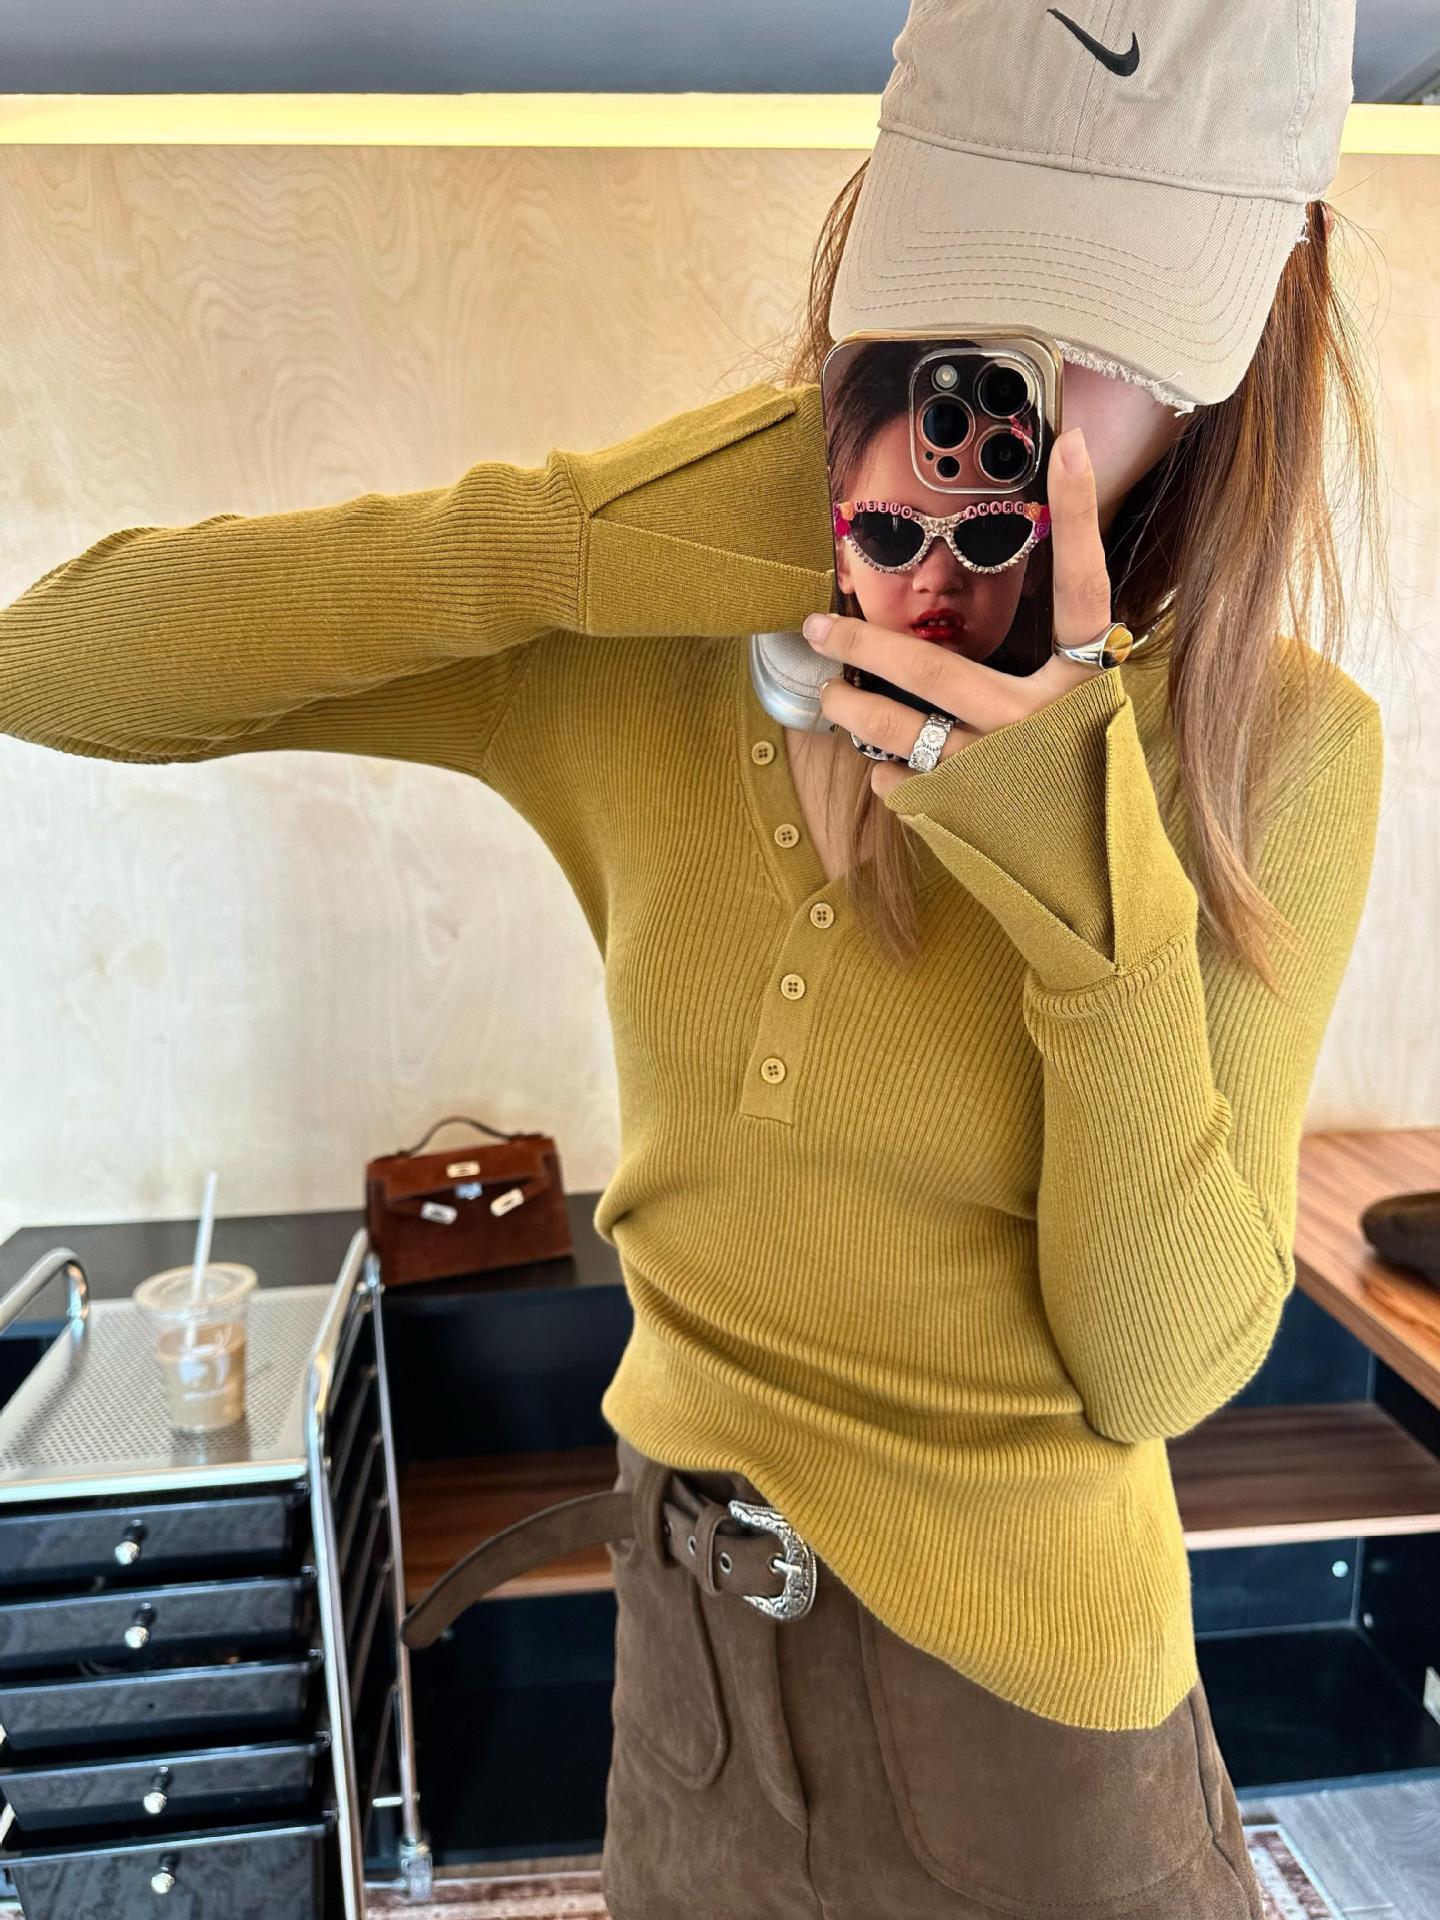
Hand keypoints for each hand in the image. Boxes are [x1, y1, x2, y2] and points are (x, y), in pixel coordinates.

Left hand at [803, 425, 1116, 798]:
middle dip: (863, 643)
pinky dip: (892, 777)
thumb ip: (1050, 681)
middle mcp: (1041, 724)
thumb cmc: (1092, 803)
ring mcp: (998, 774)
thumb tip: (975, 648)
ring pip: (898, 730)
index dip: (1082, 516)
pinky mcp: (965, 819)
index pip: (1084, 589)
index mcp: (1085, 688)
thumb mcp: (1090, 728)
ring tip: (830, 695)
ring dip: (853, 711)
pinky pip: (903, 783)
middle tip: (818, 626)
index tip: (1071, 444)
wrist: (1103, 899)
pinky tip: (895, 774)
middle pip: (933, 667)